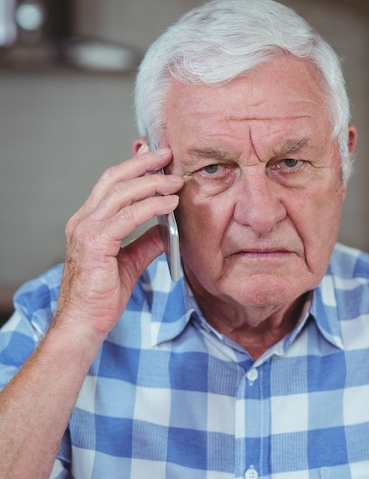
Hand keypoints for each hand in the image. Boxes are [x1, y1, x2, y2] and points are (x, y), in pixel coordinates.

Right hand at [54, 146, 182, 340]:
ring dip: (153, 183)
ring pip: (122, 192)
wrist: (83, 323)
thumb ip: (145, 243)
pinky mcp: (96, 243)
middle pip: (114, 179)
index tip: (155, 158)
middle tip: (168, 155)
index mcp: (87, 222)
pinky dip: (152, 206)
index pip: (110, 184)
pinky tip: (169, 203)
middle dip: (143, 164)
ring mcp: (87, 230)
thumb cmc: (100, 296)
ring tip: (176, 180)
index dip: (133, 167)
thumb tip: (167, 230)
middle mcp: (83, 221)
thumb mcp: (129, 263)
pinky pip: (129, 216)